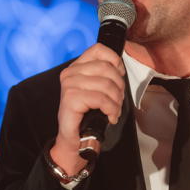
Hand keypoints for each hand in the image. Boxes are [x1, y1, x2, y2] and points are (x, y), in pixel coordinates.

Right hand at [49, 43, 125, 174]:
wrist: (74, 139)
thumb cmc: (87, 115)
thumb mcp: (97, 90)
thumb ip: (104, 76)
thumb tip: (120, 68)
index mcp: (76, 67)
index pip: (99, 50)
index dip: (115, 61)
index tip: (119, 76)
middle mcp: (70, 73)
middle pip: (106, 68)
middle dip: (119, 86)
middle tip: (118, 101)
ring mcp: (69, 85)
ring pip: (106, 85)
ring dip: (116, 101)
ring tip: (114, 111)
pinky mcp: (71, 98)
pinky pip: (101, 99)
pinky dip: (111, 109)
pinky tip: (110, 117)